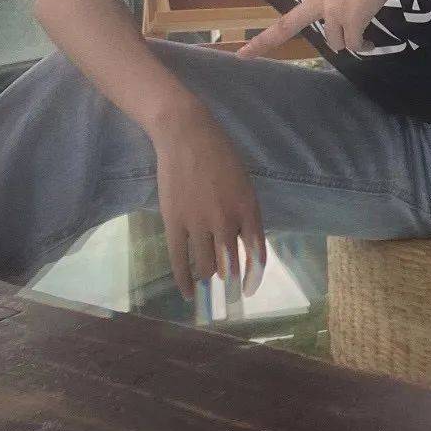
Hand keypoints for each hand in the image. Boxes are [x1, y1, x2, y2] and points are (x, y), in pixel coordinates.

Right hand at [152, 104, 267, 301]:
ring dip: (209, 280)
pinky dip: (184, 281)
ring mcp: (199, 222)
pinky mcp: (174, 222)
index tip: (250, 290)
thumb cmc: (219, 154)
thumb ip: (245, 214)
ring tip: (209, 288)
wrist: (186, 134)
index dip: (254, 277)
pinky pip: (179, 260)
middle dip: (232, 284)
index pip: (256, 254)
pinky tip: (189, 294)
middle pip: (231, 265)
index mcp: (248, 208)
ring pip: (206, 266)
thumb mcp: (243, 182)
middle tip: (230, 296)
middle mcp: (226, 220)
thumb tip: (241, 246)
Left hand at [219, 0, 406, 58]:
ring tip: (364, 37)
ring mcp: (332, 11)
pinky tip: (373, 41)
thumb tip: (343, 13)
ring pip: (335, 43)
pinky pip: (354, 45)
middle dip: (263, 42)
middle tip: (241, 56)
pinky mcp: (351, 21)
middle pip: (286, 26)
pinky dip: (365, 45)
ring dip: (348, 41)